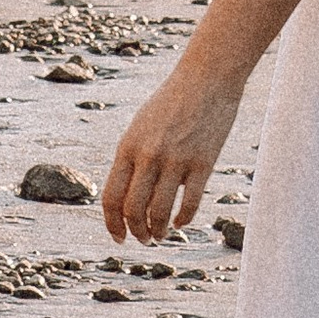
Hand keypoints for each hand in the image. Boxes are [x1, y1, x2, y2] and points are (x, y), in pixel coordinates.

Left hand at [102, 59, 247, 244]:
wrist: (206, 78)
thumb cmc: (172, 102)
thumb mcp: (141, 127)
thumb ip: (133, 158)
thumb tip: (129, 196)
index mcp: (127, 147)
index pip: (112, 197)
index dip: (113, 223)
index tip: (119, 237)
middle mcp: (148, 156)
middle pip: (133, 210)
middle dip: (137, 232)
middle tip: (144, 239)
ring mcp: (176, 160)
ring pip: (160, 211)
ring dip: (158, 230)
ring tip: (161, 235)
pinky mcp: (203, 162)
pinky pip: (190, 202)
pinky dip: (183, 219)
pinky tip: (181, 222)